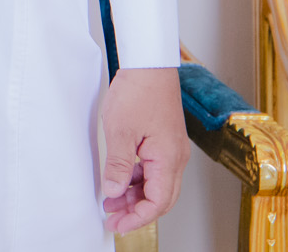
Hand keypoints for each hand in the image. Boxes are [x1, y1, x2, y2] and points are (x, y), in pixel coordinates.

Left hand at [100, 65, 189, 233]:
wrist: (149, 64)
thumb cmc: (139, 90)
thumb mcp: (120, 131)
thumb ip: (118, 166)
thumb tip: (114, 192)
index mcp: (168, 159)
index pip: (157, 203)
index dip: (137, 218)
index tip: (117, 224)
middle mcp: (175, 158)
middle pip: (160, 198)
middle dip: (136, 212)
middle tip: (112, 219)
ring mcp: (172, 149)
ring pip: (157, 185)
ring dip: (136, 196)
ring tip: (112, 201)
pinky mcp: (165, 141)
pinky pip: (154, 170)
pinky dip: (138, 180)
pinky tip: (121, 180)